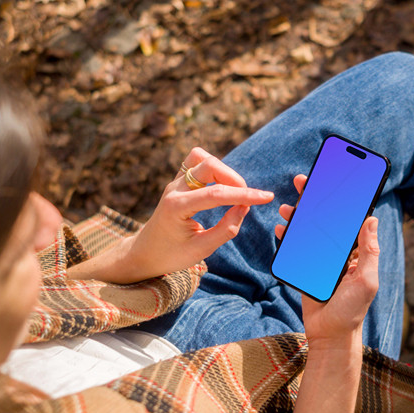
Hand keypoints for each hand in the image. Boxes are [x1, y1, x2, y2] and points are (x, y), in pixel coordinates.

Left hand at [68, 147, 273, 283]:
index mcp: (177, 207)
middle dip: (234, 178)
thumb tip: (244, 208)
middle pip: (209, 165)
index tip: (267, 198)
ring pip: (202, 157)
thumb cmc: (171, 255)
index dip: (245, 195)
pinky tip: (222, 185)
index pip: (217, 194)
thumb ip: (225, 230)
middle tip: (245, 199)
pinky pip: (197, 162)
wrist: (145, 253)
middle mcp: (174, 189)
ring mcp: (175, 182)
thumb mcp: (201, 250)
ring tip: (233, 190)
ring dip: (223, 169)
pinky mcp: (178, 181)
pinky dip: (214, 168)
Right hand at [275, 174, 379, 346]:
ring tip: (289, 207)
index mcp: (355, 252)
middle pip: (325, 220)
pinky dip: (288, 237)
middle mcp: (338, 253)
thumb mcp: (366, 280)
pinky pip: (295, 249)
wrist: (329, 336)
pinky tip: (282, 228)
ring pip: (308, 232)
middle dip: (314, 200)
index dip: (342, 199)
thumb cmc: (352, 311)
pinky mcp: (305, 270)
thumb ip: (369, 251)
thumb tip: (372, 220)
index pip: (349, 220)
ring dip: (298, 216)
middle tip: (303, 182)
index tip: (334, 179)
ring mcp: (320, 261)